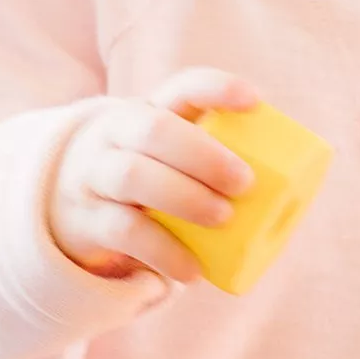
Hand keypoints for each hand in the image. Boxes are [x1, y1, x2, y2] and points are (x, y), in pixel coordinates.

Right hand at [48, 68, 260, 281]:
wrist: (66, 207)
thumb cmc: (145, 180)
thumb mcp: (167, 159)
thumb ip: (211, 161)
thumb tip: (292, 193)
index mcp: (148, 112)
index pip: (181, 88)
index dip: (216, 89)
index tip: (254, 102)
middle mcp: (115, 135)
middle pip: (153, 129)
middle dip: (203, 154)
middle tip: (245, 183)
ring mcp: (94, 175)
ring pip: (132, 175)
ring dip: (183, 196)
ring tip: (223, 218)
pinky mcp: (86, 220)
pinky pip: (123, 231)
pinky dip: (162, 250)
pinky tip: (191, 270)